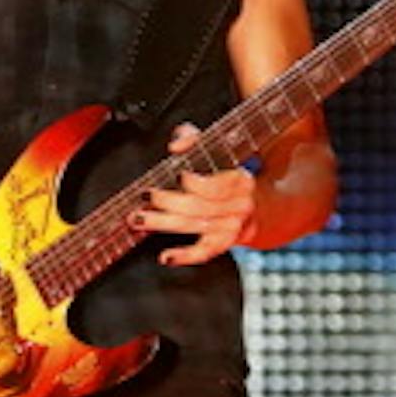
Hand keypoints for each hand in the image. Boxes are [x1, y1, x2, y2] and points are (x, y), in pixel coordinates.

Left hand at [135, 122, 256, 266]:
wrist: (258, 206)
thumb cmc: (226, 174)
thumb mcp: (217, 150)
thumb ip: (193, 138)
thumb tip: (175, 145)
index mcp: (239, 180)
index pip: (215, 185)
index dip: (194, 182)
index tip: (176, 176)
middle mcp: (238, 204)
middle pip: (197, 206)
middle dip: (166, 201)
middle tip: (144, 196)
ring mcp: (232, 226)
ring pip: (193, 226)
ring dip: (162, 223)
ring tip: (137, 219)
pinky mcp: (224, 243)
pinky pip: (204, 252)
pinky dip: (185, 256)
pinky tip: (166, 257)